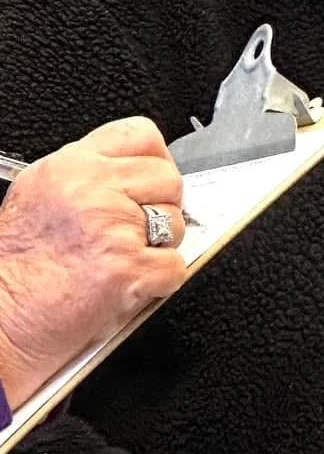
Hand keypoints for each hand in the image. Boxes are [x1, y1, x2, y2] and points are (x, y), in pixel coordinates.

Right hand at [0, 117, 186, 407]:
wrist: (2, 316)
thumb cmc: (18, 269)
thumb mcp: (40, 197)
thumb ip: (89, 179)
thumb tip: (133, 174)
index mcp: (71, 166)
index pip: (141, 136)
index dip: (155, 162)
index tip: (151, 184)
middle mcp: (92, 189)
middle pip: (168, 179)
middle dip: (162, 208)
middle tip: (135, 234)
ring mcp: (113, 227)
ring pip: (177, 224)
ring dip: (159, 248)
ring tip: (118, 262)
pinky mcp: (129, 268)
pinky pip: (176, 267)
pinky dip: (160, 283)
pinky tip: (127, 286)